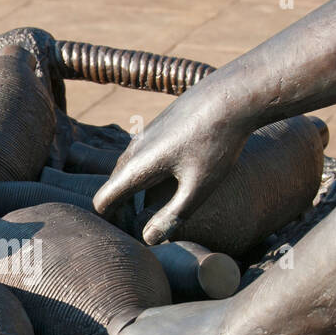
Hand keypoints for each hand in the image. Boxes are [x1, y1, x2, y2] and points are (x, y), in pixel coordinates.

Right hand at [92, 80, 253, 244]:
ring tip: (157, 210)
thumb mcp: (199, 187)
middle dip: (121, 211)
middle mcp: (133, 149)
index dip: (112, 224)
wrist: (233, 94)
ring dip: (133, 192)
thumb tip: (148, 240)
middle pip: (112, 187)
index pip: (103, 202)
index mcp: (137, 167)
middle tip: (144, 231)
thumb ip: (173, 216)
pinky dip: (145, 174)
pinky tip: (173, 181)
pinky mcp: (159, 127)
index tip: (131, 238)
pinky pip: (140, 156)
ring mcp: (145, 135)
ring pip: (127, 170)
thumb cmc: (218, 143)